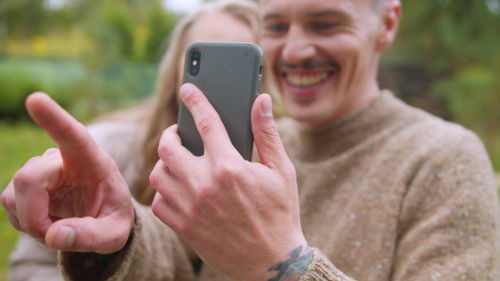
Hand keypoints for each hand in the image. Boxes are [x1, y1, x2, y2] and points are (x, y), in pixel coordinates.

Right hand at [0, 93, 133, 253]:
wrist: (102, 218)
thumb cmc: (112, 218)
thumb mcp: (114, 233)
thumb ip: (91, 236)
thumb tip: (55, 236)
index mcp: (94, 161)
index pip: (74, 136)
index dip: (54, 119)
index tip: (36, 99)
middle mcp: (63, 158)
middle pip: (29, 178)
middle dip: (34, 216)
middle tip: (57, 234)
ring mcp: (40, 167)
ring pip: (14, 193)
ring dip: (32, 221)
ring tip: (61, 224)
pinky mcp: (24, 182)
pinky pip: (8, 203)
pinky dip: (25, 221)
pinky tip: (47, 219)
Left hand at [150, 84, 308, 280]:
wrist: (272, 262)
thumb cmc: (280, 213)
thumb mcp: (281, 171)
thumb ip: (266, 133)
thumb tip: (260, 100)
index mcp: (230, 167)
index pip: (207, 122)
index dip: (196, 100)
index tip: (188, 88)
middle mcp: (205, 185)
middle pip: (170, 146)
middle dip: (171, 133)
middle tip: (180, 133)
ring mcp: (191, 208)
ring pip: (158, 174)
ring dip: (165, 163)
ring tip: (178, 161)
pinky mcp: (184, 228)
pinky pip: (158, 202)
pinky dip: (164, 192)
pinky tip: (177, 188)